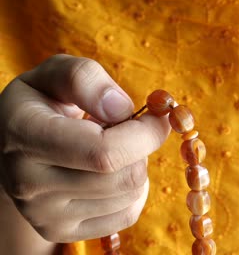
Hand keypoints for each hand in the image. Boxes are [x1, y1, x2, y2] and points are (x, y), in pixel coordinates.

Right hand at [0, 54, 170, 242]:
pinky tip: (112, 172)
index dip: (145, 134)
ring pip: (130, 195)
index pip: (104, 151)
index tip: (158, 116)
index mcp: (25, 134)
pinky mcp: (61, 232)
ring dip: (136, 166)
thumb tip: (122, 110)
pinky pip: (127, 215)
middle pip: (125, 177)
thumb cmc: (43, 103)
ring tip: (111, 149)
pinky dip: (133, 191)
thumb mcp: (55, 74)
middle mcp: (28, 182)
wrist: (13, 145)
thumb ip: (85, 79)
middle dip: (142, 148)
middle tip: (128, 129)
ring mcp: (44, 214)